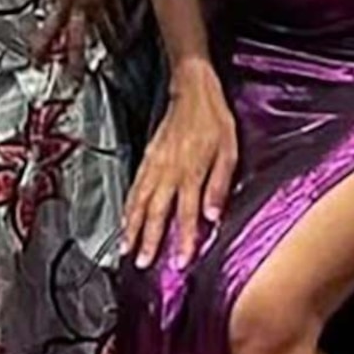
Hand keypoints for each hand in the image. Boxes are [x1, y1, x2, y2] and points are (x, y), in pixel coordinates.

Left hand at [41, 0, 122, 63]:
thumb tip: (44, 0)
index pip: (50, 30)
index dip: (42, 47)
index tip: (37, 60)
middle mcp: (84, 4)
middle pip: (77, 41)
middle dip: (74, 63)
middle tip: (74, 80)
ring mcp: (103, 0)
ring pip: (105, 31)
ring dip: (107, 47)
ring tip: (111, 59)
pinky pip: (118, 13)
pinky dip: (121, 23)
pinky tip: (124, 31)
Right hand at [124, 64, 237, 275]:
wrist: (192, 90)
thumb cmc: (215, 119)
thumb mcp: (229, 150)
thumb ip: (220, 184)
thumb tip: (214, 215)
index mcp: (191, 171)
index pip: (186, 213)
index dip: (183, 239)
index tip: (180, 262)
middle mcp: (169, 171)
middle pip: (156, 212)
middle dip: (149, 240)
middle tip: (143, 264)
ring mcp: (155, 165)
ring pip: (139, 202)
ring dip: (132, 228)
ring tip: (126, 250)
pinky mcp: (147, 158)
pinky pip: (134, 187)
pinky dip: (127, 207)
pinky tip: (124, 221)